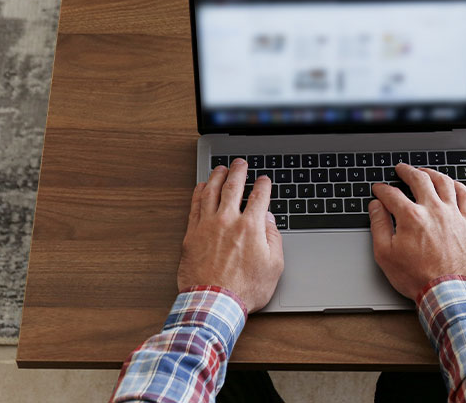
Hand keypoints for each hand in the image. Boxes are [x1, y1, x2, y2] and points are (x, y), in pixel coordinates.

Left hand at [178, 159, 283, 312]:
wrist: (214, 303)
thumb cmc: (244, 289)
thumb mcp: (273, 266)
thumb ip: (273, 238)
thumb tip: (268, 220)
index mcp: (250, 227)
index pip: (259, 197)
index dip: (263, 185)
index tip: (264, 180)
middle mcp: (227, 221)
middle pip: (233, 187)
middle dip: (238, 171)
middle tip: (240, 163)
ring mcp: (207, 225)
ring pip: (211, 192)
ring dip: (216, 176)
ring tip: (220, 169)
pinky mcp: (192, 233)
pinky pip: (194, 206)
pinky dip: (198, 193)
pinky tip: (201, 187)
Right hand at [369, 163, 465, 300]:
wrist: (448, 292)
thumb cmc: (417, 276)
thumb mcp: (385, 254)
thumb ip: (379, 225)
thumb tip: (376, 207)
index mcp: (411, 217)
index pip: (391, 194)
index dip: (381, 189)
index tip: (378, 189)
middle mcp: (433, 210)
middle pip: (419, 179)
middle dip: (406, 171)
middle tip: (401, 168)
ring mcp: (453, 215)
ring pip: (444, 182)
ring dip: (432, 173)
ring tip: (425, 171)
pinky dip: (457, 186)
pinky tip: (452, 185)